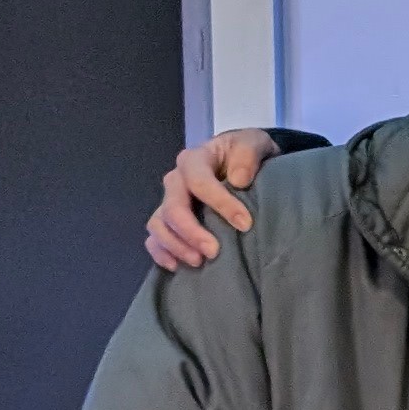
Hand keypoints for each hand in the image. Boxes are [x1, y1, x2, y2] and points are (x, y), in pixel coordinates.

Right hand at [147, 128, 275, 271]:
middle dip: (192, 232)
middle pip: (173, 208)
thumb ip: (248, 155)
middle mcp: (176, 181)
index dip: (220, 203)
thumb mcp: (254, 143)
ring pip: (159, 225)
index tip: (245, 224)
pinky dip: (161, 253)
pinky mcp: (169, 221)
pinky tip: (177, 266)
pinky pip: (154, 238)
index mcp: (195, 160)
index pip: (199, 182)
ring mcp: (170, 201)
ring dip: (176, 246)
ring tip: (199, 262)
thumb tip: (238, 180)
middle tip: (214, 252)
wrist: (242, 162)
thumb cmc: (246, 154)